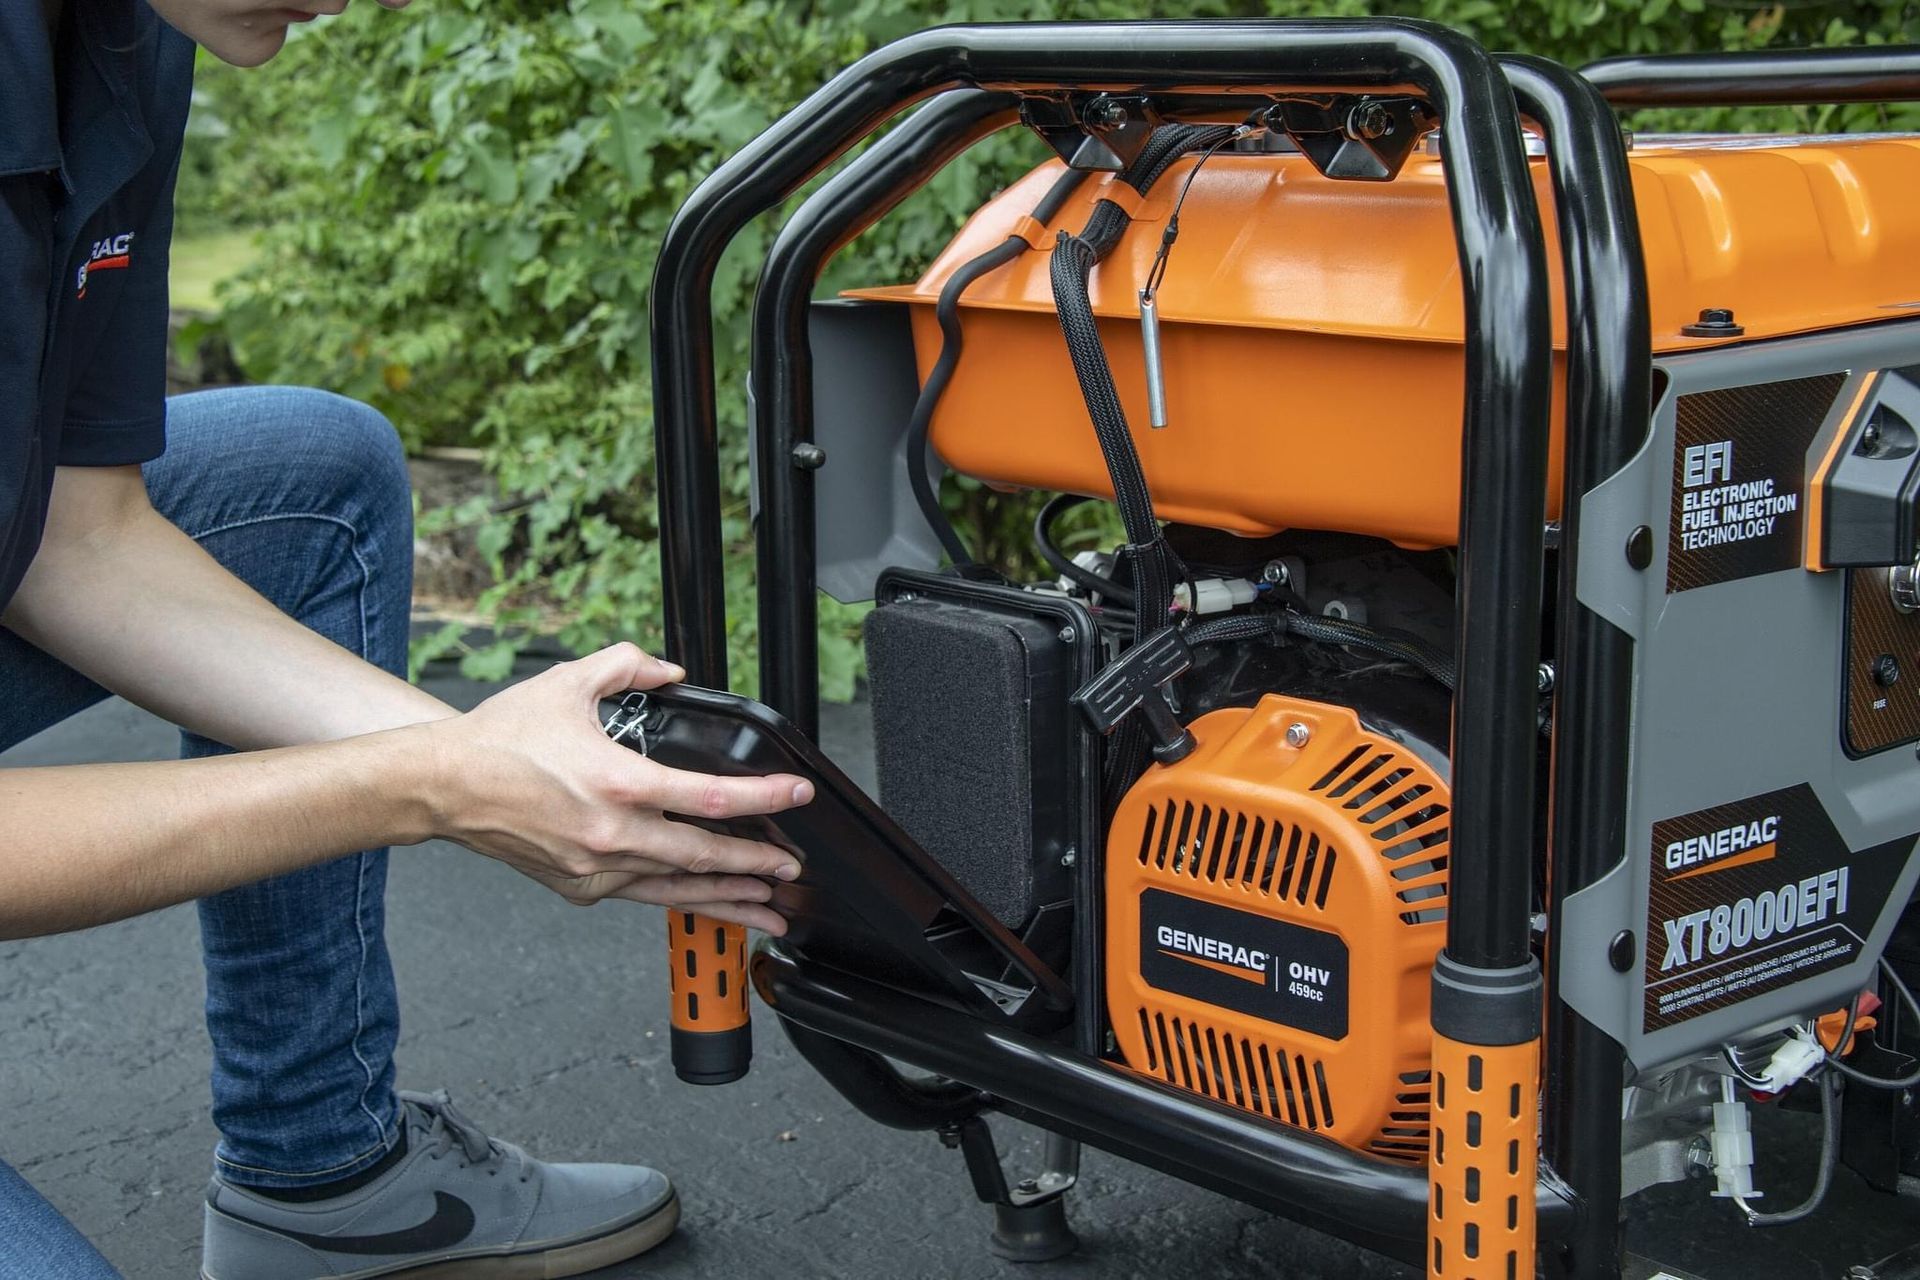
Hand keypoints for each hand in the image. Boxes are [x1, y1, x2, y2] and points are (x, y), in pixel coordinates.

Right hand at [421, 643, 811, 932]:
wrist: (441, 784)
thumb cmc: (500, 739)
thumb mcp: (571, 682)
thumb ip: (628, 666)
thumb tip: (668, 671)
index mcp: (618, 782)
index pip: (709, 797)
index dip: (762, 798)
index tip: (795, 795)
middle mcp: (611, 833)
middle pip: (704, 857)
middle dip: (756, 865)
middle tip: (791, 868)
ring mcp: (595, 867)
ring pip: (676, 889)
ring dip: (727, 899)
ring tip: (766, 907)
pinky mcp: (579, 886)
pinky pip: (641, 895)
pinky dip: (677, 900)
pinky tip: (704, 905)